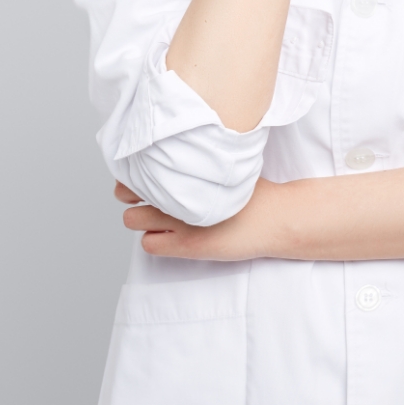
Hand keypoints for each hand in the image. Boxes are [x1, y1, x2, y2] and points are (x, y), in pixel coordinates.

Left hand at [116, 178, 281, 260]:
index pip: (140, 166)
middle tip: (150, 198)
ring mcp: (180, 221)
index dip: (137, 172)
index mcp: (188, 170)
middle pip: (127, 191)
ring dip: (142, 219)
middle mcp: (178, 193)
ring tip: (161, 219)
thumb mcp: (226, 167)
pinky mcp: (186, 246)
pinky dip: (155, 240)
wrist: (275, 218)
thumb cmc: (256, 194)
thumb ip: (197, 163)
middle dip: (134, 195)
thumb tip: (174, 158)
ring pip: (132, 219)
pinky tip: (172, 236)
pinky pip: (148, 244)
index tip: (145, 175)